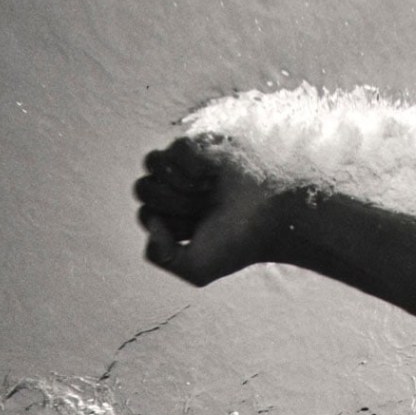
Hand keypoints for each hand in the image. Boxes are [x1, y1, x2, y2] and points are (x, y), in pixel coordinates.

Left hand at [135, 136, 276, 285]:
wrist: (273, 219)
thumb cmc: (238, 243)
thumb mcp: (196, 269)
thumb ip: (161, 257)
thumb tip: (150, 220)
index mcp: (172, 219)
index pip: (145, 214)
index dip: (169, 223)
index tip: (199, 229)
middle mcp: (176, 190)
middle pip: (142, 188)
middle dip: (171, 201)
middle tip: (203, 208)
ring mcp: (187, 165)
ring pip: (153, 162)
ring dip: (178, 180)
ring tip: (206, 188)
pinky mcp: (204, 145)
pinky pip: (178, 146)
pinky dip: (194, 162)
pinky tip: (214, 172)